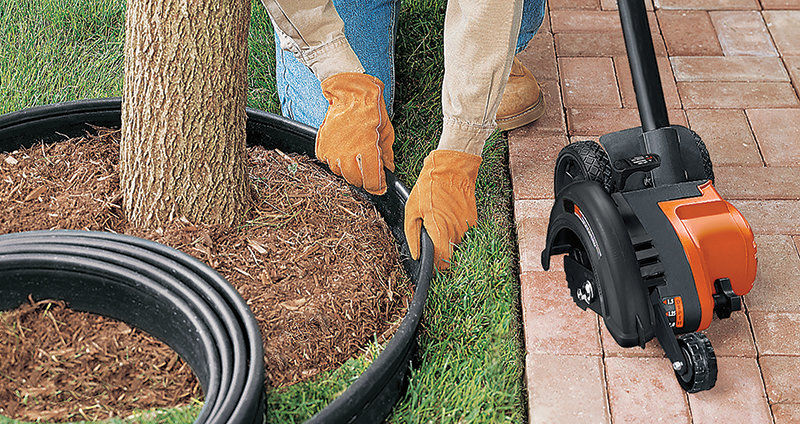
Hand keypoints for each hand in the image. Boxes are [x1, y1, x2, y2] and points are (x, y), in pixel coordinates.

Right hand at [316, 72, 394, 194]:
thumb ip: (386, 155)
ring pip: (341, 173)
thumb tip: (388, 170)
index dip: (378, 186)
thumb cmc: (371, 110)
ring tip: (355, 157)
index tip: (381, 185)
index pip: (372, 182)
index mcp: (367, 150)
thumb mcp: (386, 132)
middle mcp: (347, 153)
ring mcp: (332, 151)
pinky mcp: (322, 147)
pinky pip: (329, 163)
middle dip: (365, 179)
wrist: (350, 94)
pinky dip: (336, 161)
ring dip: (350, 170)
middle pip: (356, 181)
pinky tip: (343, 152)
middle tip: (369, 170)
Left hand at [404, 150, 481, 269]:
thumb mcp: (412, 209)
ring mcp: (467, 227)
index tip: (428, 260)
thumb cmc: (429, 187)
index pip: (442, 262)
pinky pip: (463, 233)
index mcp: (440, 230)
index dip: (434, 265)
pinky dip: (454, 230)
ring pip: (456, 244)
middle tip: (429, 236)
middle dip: (439, 250)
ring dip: (447, 239)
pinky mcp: (474, 221)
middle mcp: (456, 232)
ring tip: (438, 221)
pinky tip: (447, 216)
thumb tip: (415, 255)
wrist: (453, 168)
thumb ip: (412, 236)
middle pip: (449, 255)